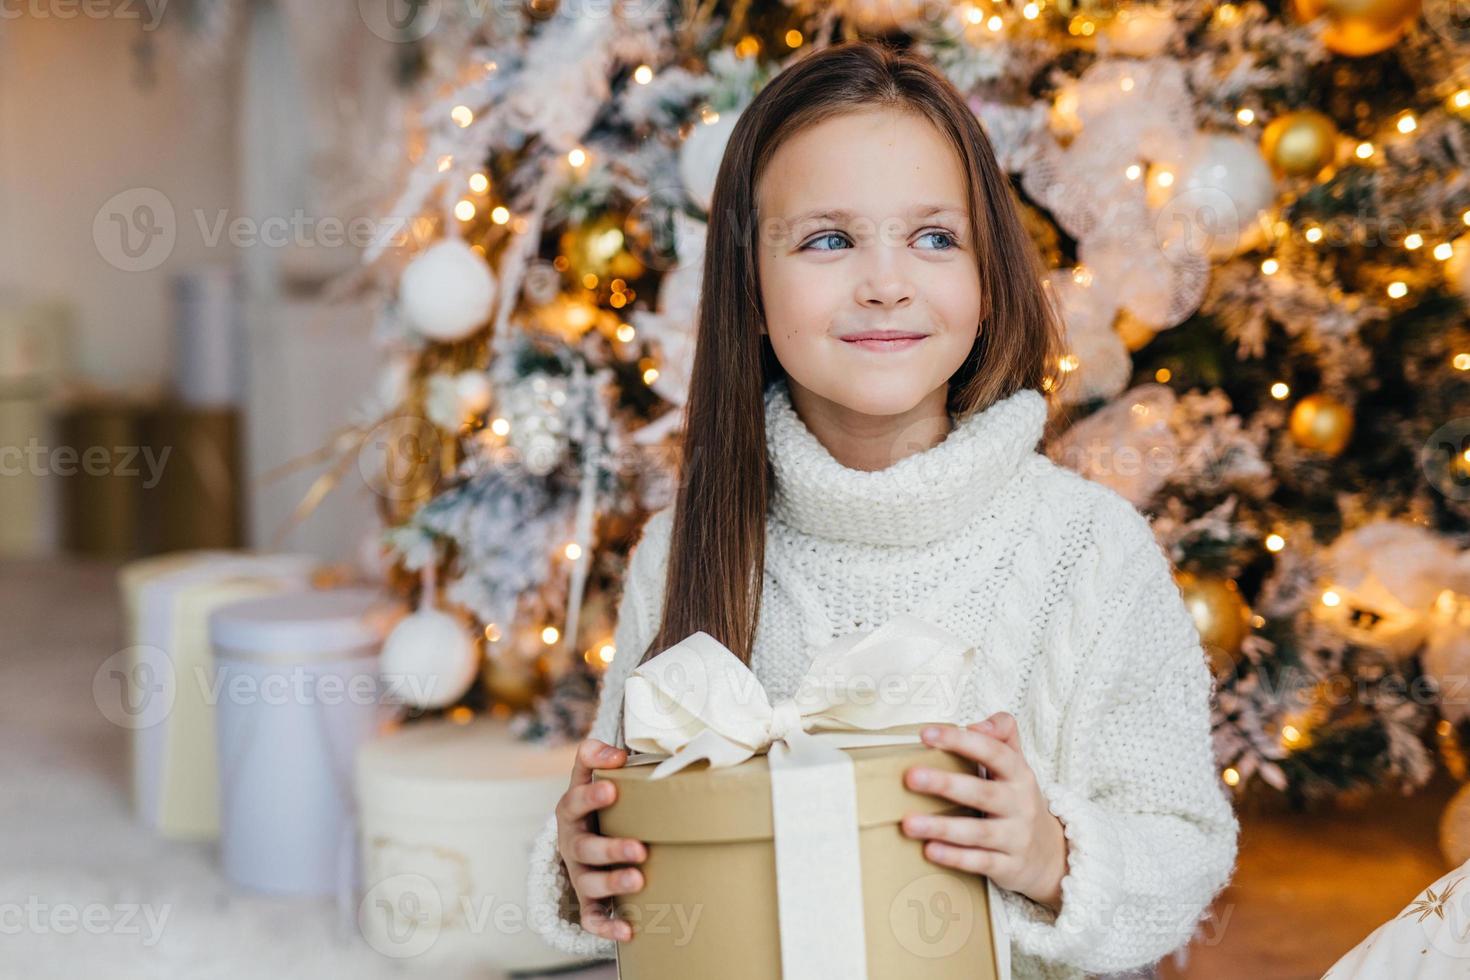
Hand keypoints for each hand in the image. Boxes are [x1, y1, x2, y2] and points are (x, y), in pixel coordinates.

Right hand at [555, 738, 647, 940]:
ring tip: (638, 881)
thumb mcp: (589, 778)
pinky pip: (592, 917)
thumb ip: (596, 758)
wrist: (582, 835)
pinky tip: (628, 930)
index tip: (612, 789)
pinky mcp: (587, 899)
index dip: (590, 797)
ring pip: (589, 882)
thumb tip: (618, 754)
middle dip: (611, 849)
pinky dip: (607, 927)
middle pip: (585, 848)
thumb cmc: (597, 805)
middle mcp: (572, 844)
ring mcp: (579, 873)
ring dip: (613, 883)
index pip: (574, 802)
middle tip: (638, 848)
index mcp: (571, 811)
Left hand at [900, 712, 1068, 911]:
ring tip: (908, 822)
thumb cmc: (1019, 800)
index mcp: (1019, 775)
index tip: (925, 734)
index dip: (960, 741)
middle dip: (946, 784)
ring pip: (978, 832)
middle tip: (911, 776)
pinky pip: (981, 862)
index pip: (993, 752)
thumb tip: (976, 725)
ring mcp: (1016, 838)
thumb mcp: (1018, 765)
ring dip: (942, 827)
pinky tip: (929, 850)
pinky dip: (956, 858)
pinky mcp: (1009, 867)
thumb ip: (1002, 734)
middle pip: (983, 792)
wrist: (1052, 855)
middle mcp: (1020, 805)